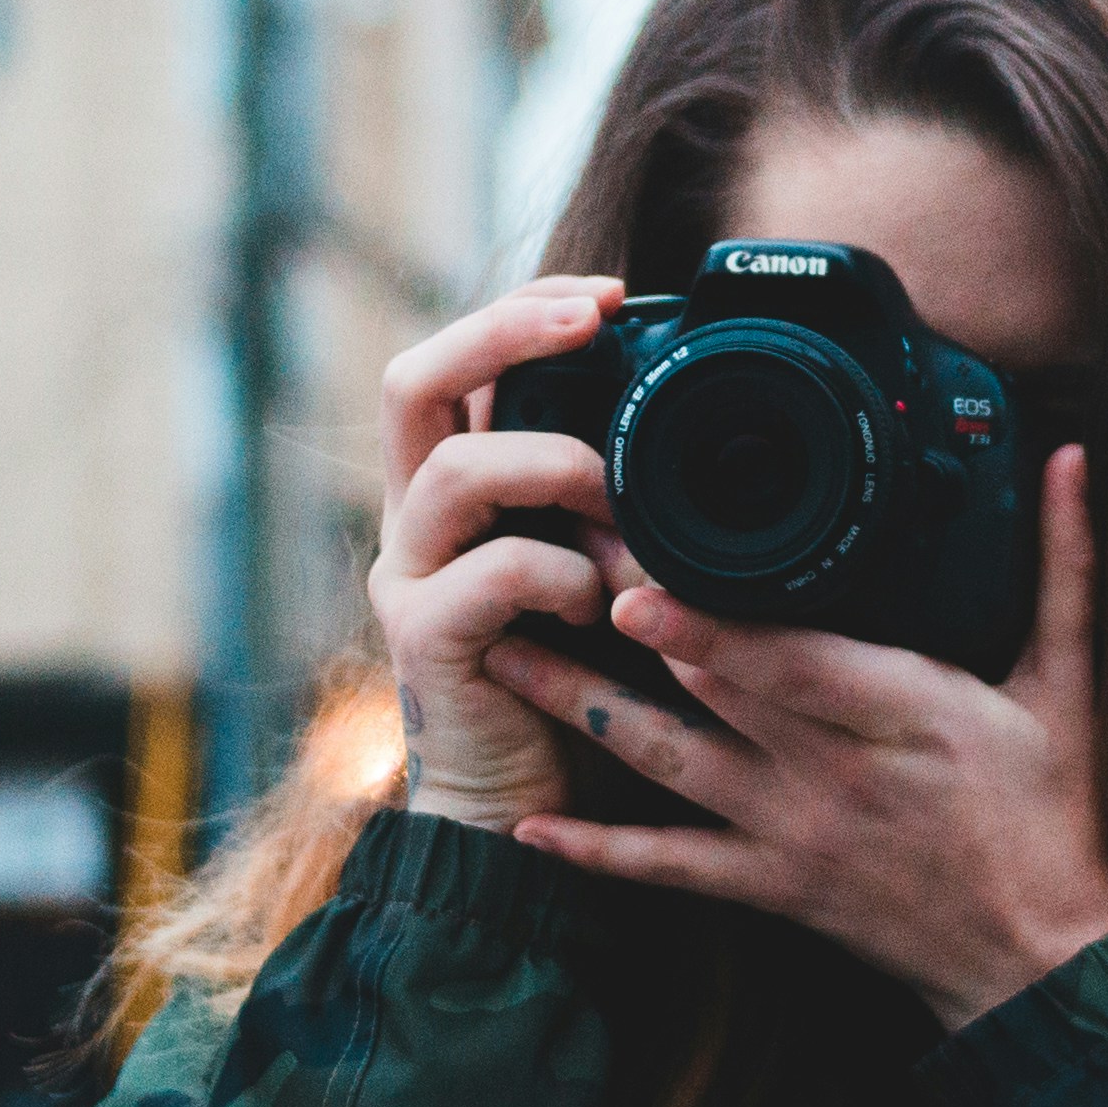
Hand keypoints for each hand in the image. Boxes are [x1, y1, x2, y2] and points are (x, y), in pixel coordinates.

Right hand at [371, 275, 646, 832]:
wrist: (524, 812)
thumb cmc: (581, 683)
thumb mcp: (607, 565)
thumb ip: (621, 500)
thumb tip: (696, 422)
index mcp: (453, 491)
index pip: (454, 363)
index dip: (522, 312)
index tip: (614, 295)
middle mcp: (414, 521)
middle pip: (412, 381)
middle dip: (504, 331)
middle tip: (595, 316)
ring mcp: (411, 577)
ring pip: (459, 470)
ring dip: (563, 469)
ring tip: (628, 511)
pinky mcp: (425, 640)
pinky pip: (494, 572)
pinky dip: (566, 574)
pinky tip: (606, 608)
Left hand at [486, 445, 1107, 1031]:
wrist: (1042, 961)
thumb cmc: (1056, 813)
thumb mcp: (1068, 687)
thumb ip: (1065, 566)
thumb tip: (1076, 457)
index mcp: (905, 714)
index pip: (790, 664)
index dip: (706, 628)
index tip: (633, 586)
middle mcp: (832, 775)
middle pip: (706, 693)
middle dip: (617, 628)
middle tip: (540, 557)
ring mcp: (791, 834)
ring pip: (665, 766)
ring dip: (579, 710)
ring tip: (500, 654)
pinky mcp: (770, 884)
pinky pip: (668, 868)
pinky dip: (597, 850)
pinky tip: (528, 823)